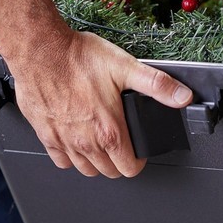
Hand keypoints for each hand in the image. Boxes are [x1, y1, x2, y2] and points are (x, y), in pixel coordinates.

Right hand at [7, 30, 192, 177]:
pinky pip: (60, 160)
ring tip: (101, 144)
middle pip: (109, 171)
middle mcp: (86, 141)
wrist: (40, 50)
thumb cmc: (78, 58)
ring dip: (96, 161)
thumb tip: (183, 97)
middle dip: (118, 161)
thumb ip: (157, 85)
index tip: (137, 150)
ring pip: (85, 169)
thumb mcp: (126, 67)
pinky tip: (75, 140)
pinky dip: (69, 156)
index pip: (129, 168)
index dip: (138, 161)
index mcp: (109, 131)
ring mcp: (64, 140)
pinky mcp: (45, 135)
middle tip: (121, 144)